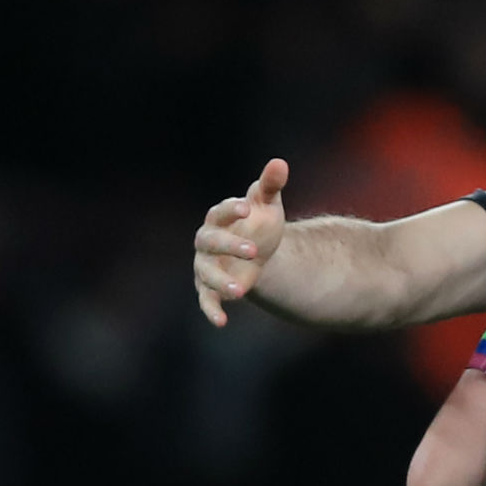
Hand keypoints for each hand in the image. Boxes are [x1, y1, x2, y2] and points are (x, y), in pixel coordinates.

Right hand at [192, 158, 289, 326]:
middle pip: (210, 242)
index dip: (230, 209)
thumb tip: (280, 163)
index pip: (219, 212)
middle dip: (229, 246)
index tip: (245, 207)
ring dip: (221, 281)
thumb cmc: (260, 223)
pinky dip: (211, 310)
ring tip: (241, 291)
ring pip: (206, 273)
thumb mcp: (268, 205)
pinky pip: (206, 300)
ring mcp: (206, 265)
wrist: (259, 252)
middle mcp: (207, 241)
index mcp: (219, 218)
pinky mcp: (210, 288)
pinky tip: (222, 322)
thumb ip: (271, 186)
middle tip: (253, 251)